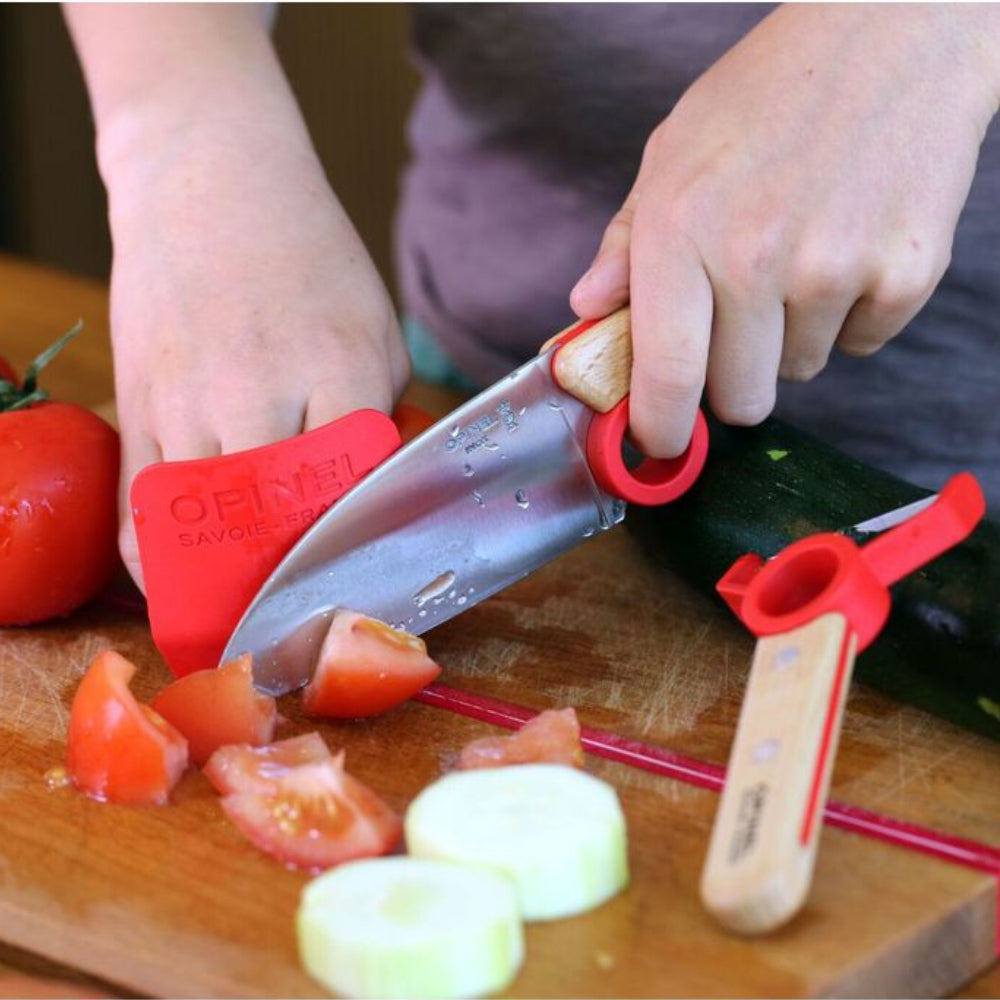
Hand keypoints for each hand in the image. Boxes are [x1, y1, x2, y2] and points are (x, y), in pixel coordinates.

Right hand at [67, 8, 408, 587]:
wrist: (208, 181)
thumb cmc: (307, 257)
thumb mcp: (375, 326)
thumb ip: (380, 412)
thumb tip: (379, 492)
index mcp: (338, 367)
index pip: (355, 490)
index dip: (360, 551)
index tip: (365, 593)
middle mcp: (259, 390)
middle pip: (278, 524)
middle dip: (292, 588)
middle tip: (305, 636)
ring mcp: (187, 399)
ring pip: (202, 529)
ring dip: (224, 591)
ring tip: (244, 632)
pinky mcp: (136, 402)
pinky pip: (139, 507)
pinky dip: (160, 563)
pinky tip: (182, 590)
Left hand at [571, 5, 999, 456]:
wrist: (896, 33)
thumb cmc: (769, 94)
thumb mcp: (672, 154)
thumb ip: (626, 244)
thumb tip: (586, 312)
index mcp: (680, 231)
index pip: (666, 376)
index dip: (661, 428)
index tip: (661, 442)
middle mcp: (753, 259)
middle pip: (739, 399)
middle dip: (731, 380)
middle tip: (737, 326)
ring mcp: (834, 269)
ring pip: (797, 372)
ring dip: (789, 338)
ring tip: (798, 257)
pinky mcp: (905, 273)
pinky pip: (860, 345)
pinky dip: (850, 315)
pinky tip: (847, 247)